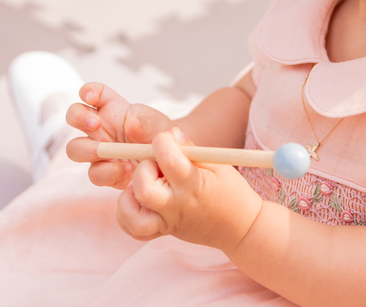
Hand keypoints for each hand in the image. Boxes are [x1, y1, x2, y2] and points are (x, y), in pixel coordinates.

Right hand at [65, 82, 173, 188]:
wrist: (168, 161)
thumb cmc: (160, 136)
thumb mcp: (158, 126)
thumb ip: (146, 124)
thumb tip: (130, 123)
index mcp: (111, 108)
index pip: (92, 93)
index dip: (87, 91)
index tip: (90, 97)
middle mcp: (99, 128)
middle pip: (74, 117)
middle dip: (79, 118)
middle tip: (95, 124)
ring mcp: (98, 150)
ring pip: (75, 149)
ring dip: (87, 150)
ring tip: (108, 152)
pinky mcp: (103, 172)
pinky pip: (95, 174)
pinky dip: (108, 173)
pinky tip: (126, 170)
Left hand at [117, 128, 262, 250]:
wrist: (239, 227)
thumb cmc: (230, 191)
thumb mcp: (218, 163)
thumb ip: (190, 148)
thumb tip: (170, 134)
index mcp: (193, 186)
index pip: (167, 159)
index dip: (162, 142)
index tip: (166, 139)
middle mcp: (176, 207)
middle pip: (143, 189)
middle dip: (143, 169)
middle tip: (156, 165)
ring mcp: (167, 222)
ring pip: (132, 215)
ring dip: (130, 195)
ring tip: (145, 183)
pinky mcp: (161, 232)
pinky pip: (132, 229)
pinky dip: (127, 213)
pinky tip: (137, 199)